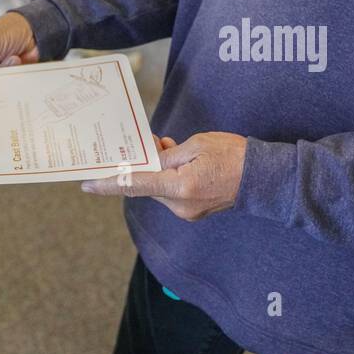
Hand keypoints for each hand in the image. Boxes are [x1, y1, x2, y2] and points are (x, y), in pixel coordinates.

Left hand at [80, 132, 247, 221]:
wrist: (267, 178)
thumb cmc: (235, 155)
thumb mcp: (197, 145)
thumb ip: (167, 156)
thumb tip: (149, 161)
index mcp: (180, 187)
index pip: (135, 184)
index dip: (108, 184)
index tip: (87, 184)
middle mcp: (180, 205)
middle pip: (147, 185)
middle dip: (143, 165)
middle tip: (149, 142)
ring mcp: (187, 212)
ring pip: (159, 188)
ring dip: (159, 170)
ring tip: (171, 148)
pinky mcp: (193, 212)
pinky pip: (172, 193)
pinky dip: (170, 178)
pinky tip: (181, 162)